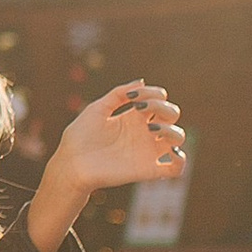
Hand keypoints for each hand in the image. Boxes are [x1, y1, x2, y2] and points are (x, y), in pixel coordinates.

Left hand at [59, 82, 186, 193]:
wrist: (70, 165)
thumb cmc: (79, 138)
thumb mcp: (97, 109)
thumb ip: (118, 94)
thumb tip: (141, 82)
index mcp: (133, 117)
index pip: (158, 100)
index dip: (153, 93)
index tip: (132, 96)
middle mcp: (143, 133)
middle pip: (172, 115)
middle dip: (164, 107)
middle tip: (140, 109)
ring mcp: (147, 151)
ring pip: (178, 137)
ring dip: (171, 129)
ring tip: (151, 128)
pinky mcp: (147, 170)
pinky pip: (176, 169)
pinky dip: (181, 160)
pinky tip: (170, 151)